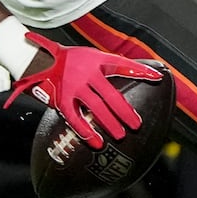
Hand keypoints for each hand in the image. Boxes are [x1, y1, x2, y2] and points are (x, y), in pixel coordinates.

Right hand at [5, 33, 163, 149]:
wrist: (38, 58)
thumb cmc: (70, 59)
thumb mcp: (91, 56)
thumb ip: (110, 65)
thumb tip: (141, 73)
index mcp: (96, 60)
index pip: (122, 64)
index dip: (141, 70)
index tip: (158, 77)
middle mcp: (86, 72)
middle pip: (110, 94)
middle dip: (125, 111)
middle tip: (136, 125)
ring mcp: (73, 86)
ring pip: (95, 107)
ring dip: (109, 122)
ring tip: (120, 135)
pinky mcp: (61, 98)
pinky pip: (75, 117)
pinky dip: (85, 131)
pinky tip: (96, 141)